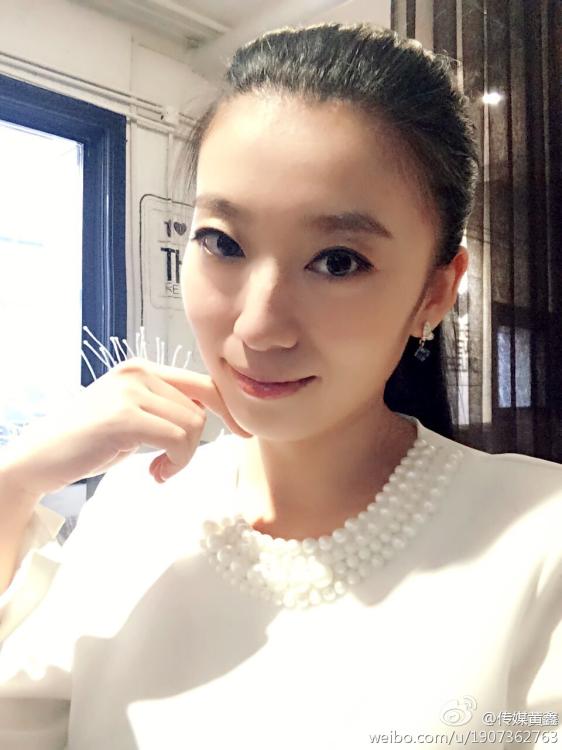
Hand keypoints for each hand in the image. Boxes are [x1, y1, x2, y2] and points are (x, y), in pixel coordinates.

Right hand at [1, 358, 251, 495]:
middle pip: (199, 409)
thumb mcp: (132, 415)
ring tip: (158, 469)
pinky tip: (155, 473)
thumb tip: (208, 415)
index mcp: (142, 369)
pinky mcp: (125, 416)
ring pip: (192, 425)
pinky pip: (178, 439)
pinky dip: (175, 463)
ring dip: (182, 457)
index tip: (243, 431)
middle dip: (192, 445)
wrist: (43, 457)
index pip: (201, 382)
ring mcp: (131, 392)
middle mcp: (138, 372)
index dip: (227, 407)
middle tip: (167, 465)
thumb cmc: (90, 441)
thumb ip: (165, 407)